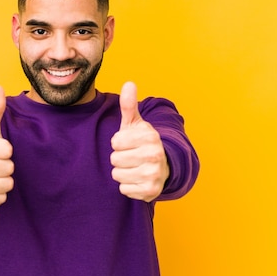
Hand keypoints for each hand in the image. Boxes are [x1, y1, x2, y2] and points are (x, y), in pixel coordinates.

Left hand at [110, 82, 168, 201]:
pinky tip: (137, 179)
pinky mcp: (151, 192)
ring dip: (122, 172)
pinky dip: (128, 186)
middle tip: (132, 157)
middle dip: (120, 158)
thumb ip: (129, 105)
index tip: (129, 143)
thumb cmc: (141, 143)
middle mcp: (155, 155)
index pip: (115, 142)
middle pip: (115, 159)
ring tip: (134, 168)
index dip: (118, 143)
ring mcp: (154, 174)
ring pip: (117, 175)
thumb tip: (129, 83)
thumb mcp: (135, 124)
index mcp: (150, 137)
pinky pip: (123, 189)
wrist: (162, 167)